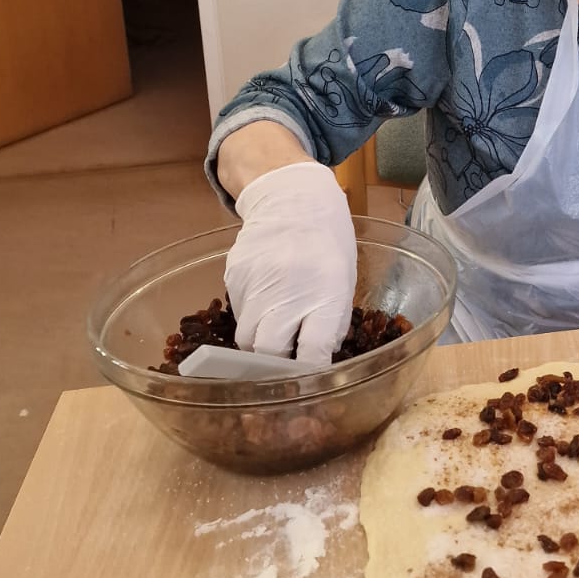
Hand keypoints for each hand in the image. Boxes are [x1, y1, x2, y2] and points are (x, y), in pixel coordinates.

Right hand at [225, 161, 356, 366]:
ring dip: (260, 343)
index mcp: (324, 294)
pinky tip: (265, 298)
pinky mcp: (234, 276)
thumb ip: (332, 322)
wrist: (293, 199)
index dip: (309, 372)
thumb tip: (318, 360)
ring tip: (275, 330)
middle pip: (269, 351)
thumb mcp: (344, 281)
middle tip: (285, 360)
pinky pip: (238, 312)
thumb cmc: (328, 242)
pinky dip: (251, 315)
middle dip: (276, 363)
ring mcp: (256, 283)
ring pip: (247, 337)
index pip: (311, 353)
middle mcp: (288, 291)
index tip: (309, 378)